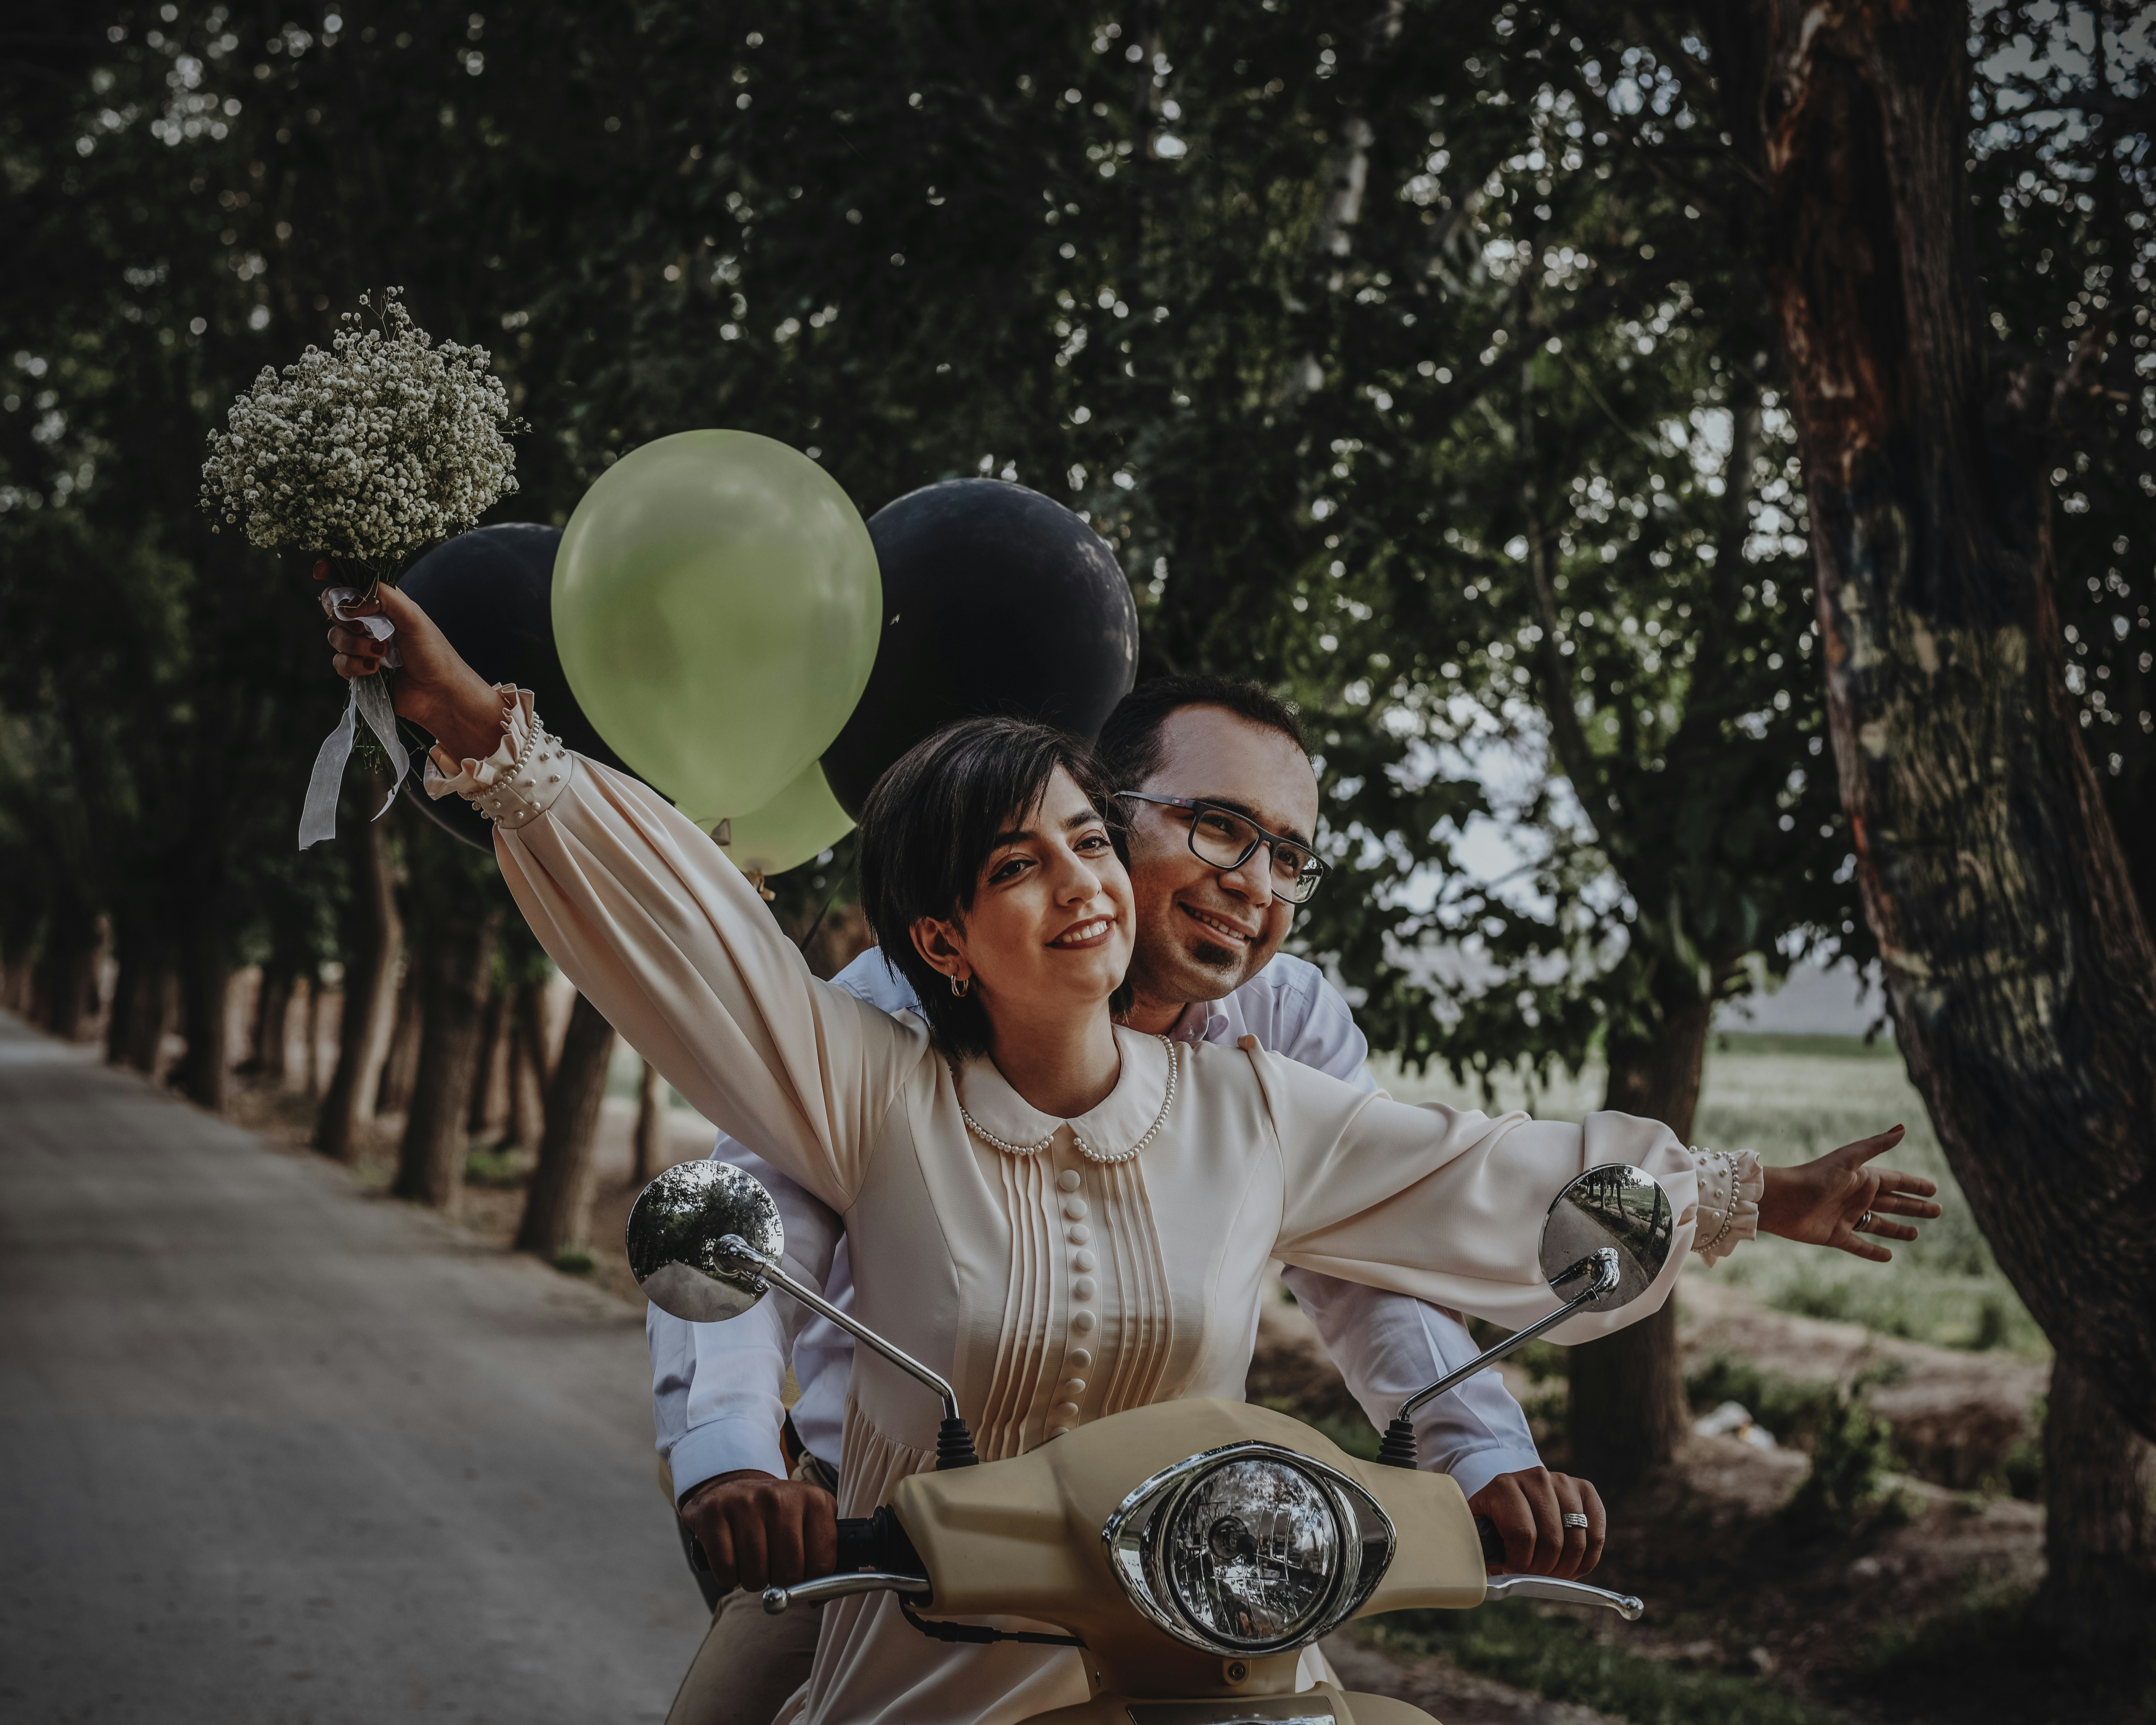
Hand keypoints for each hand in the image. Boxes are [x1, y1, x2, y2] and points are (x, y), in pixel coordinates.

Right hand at [323, 575, 500, 760]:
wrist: (440, 693)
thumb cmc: (433, 652)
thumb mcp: (412, 616)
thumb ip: (383, 597)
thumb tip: (349, 603)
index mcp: (383, 603)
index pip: (351, 582)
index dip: (331, 572)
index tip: (319, 572)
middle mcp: (370, 622)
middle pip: (334, 608)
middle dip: (343, 617)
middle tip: (363, 627)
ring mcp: (362, 647)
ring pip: (334, 637)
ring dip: (355, 645)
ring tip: (381, 654)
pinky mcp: (359, 670)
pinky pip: (339, 663)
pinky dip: (354, 666)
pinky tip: (375, 670)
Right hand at [678, 1468, 837, 1592]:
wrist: (733, 1488)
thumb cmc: (774, 1516)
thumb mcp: (808, 1523)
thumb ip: (822, 1557)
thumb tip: (818, 1597)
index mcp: (813, 1500)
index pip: (822, 1563)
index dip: (814, 1585)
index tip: (805, 1582)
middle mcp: (780, 1497)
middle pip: (788, 1572)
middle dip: (781, 1582)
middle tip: (774, 1567)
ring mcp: (745, 1503)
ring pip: (756, 1575)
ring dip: (754, 1580)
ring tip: (753, 1560)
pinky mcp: (714, 1514)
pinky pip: (726, 1571)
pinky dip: (729, 1576)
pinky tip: (733, 1558)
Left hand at [1467, 1466, 1603, 1578]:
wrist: (1514, 1490)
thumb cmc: (1496, 1517)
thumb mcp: (1480, 1528)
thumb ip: (1484, 1549)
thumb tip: (1496, 1576)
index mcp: (1505, 1486)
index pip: (1523, 1536)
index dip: (1520, 1564)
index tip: (1513, 1569)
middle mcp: (1537, 1478)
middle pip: (1552, 1542)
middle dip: (1544, 1570)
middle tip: (1534, 1575)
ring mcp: (1563, 1482)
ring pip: (1576, 1543)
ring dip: (1566, 1569)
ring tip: (1552, 1572)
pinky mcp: (1585, 1490)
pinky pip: (1596, 1535)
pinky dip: (1587, 1559)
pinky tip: (1572, 1565)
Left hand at [1757, 1125, 1941, 1261]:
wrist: (1783, 1200)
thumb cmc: (1815, 1176)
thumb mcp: (1849, 1159)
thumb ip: (1876, 1145)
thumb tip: (1903, 1128)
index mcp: (1861, 1179)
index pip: (1895, 1181)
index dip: (1914, 1185)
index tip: (1934, 1189)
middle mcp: (1856, 1197)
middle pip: (1892, 1203)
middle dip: (1914, 1207)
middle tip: (1938, 1211)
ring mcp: (1846, 1217)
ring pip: (1878, 1224)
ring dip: (1897, 1230)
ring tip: (1916, 1234)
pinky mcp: (1835, 1236)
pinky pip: (1859, 1245)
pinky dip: (1874, 1251)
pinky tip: (1889, 1256)